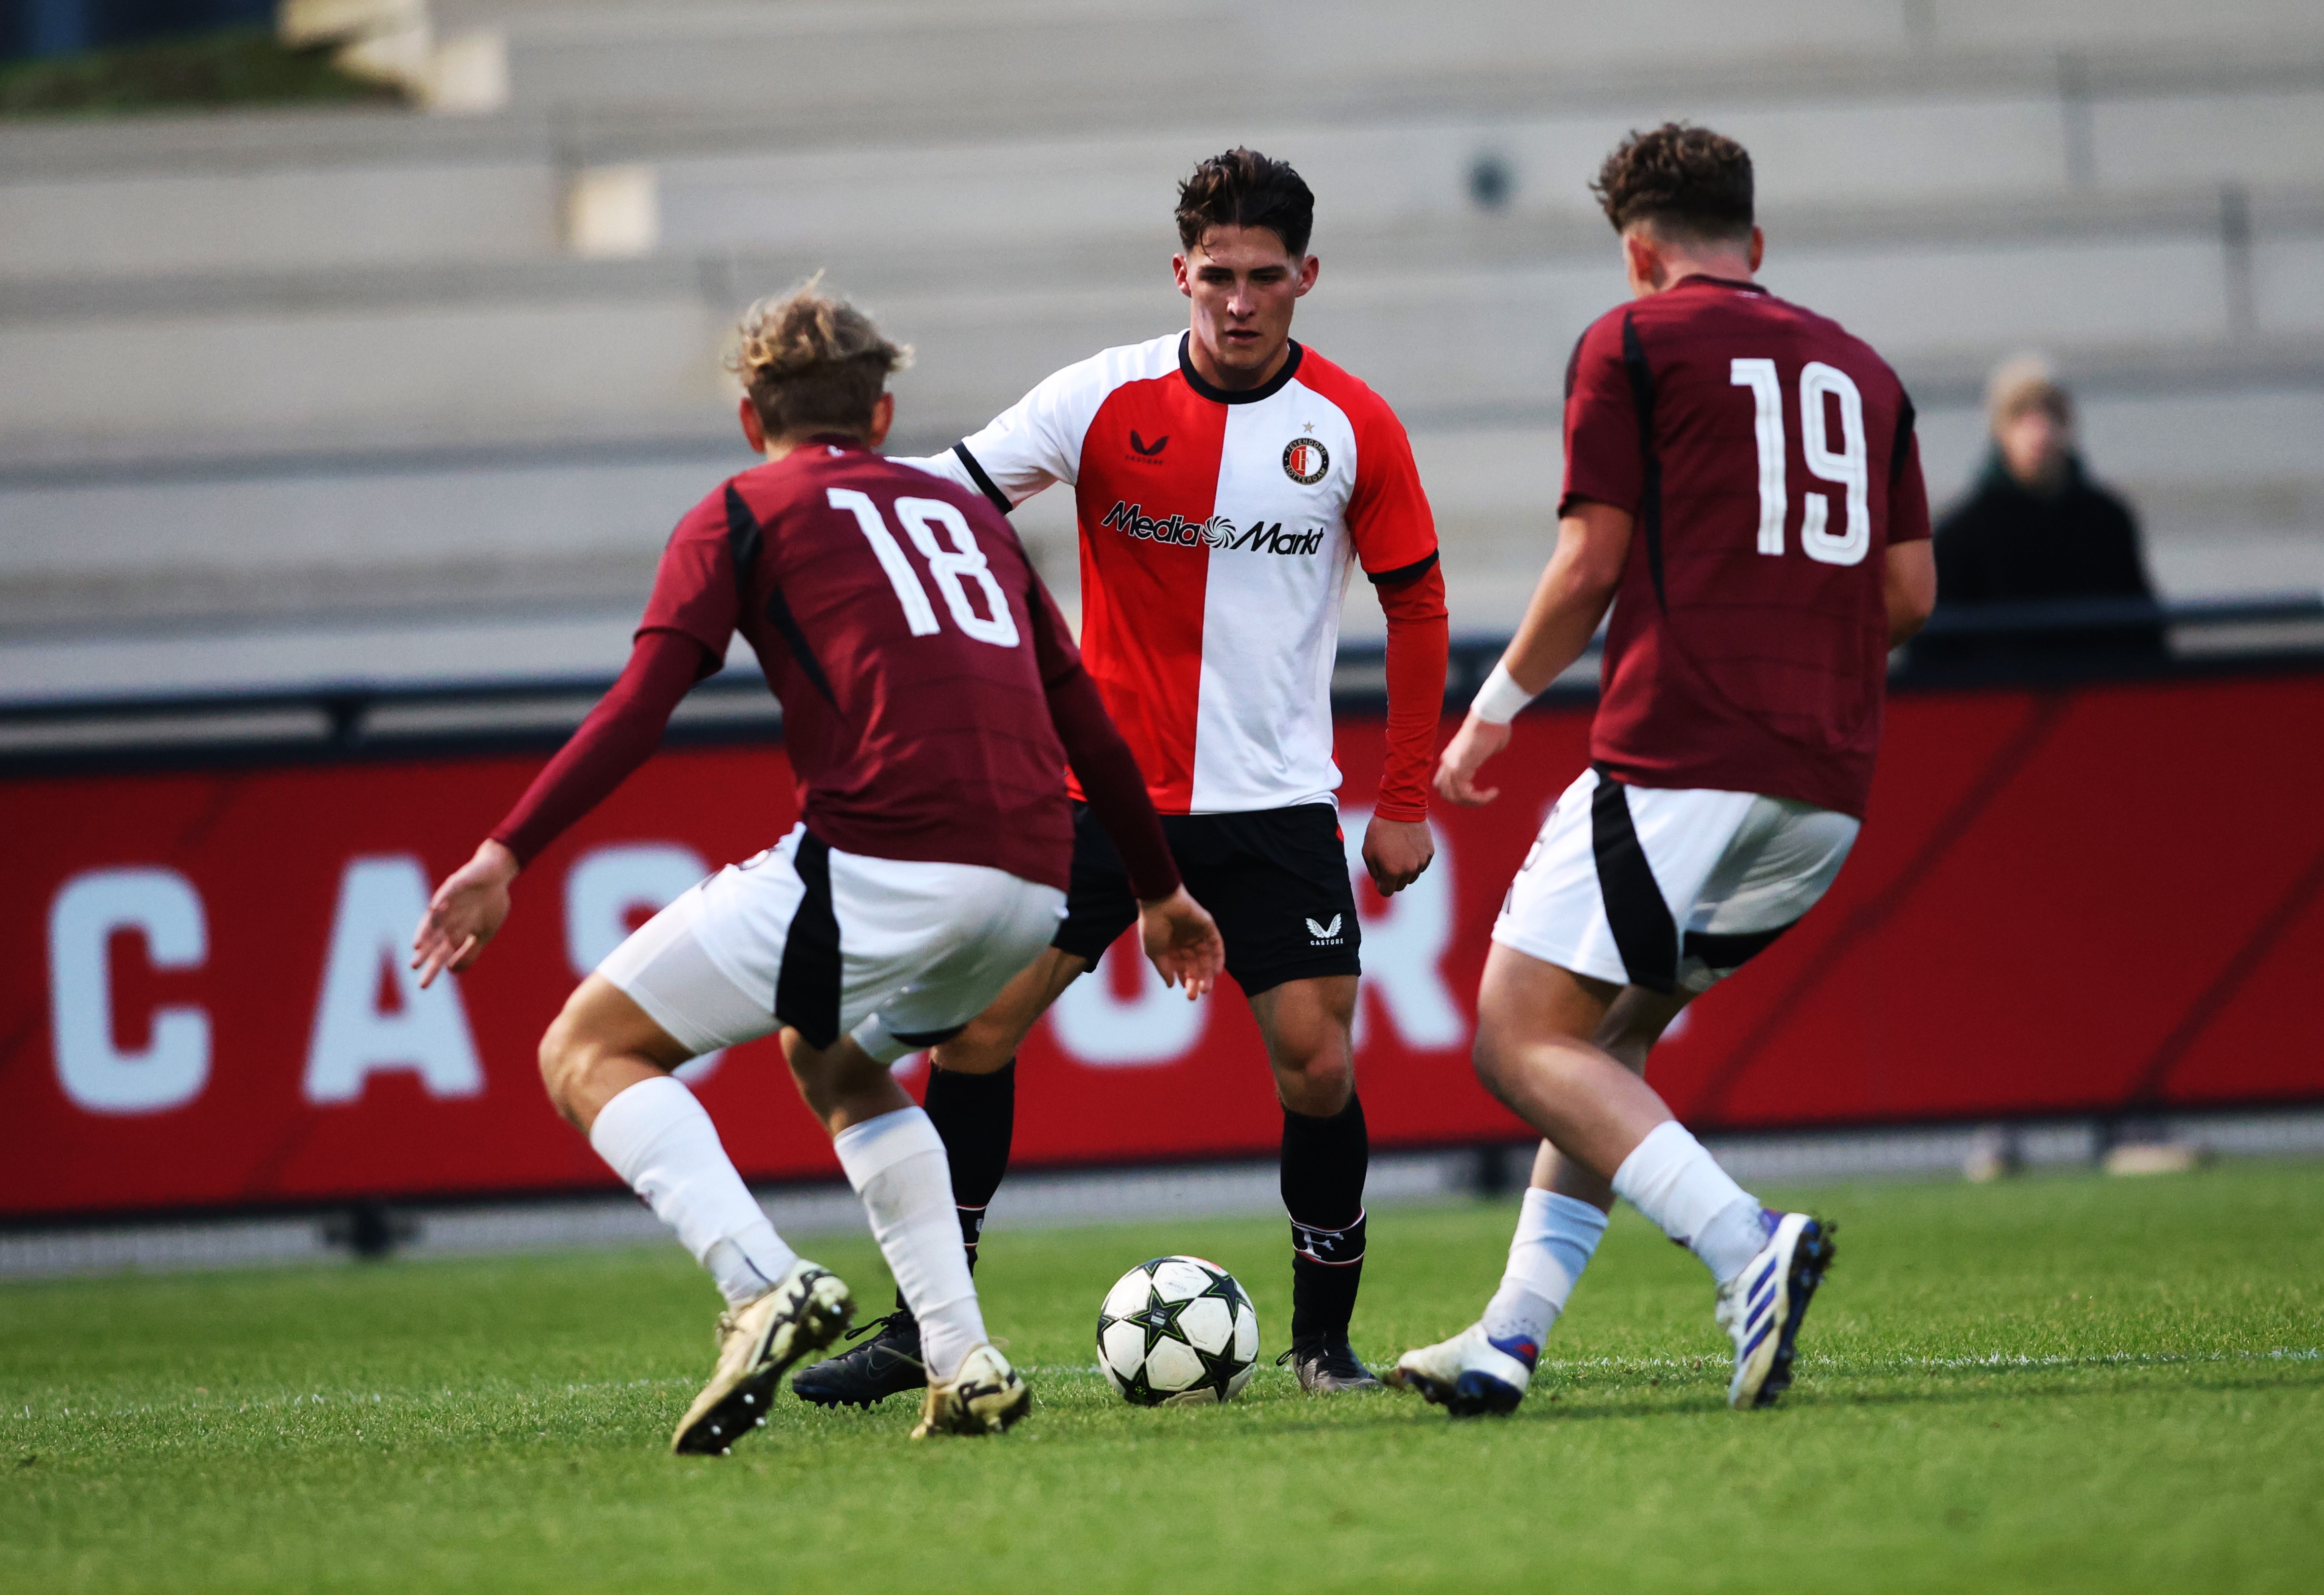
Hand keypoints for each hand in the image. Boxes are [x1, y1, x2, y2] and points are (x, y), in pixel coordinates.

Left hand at [411, 839, 518, 988]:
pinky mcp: (455, 885)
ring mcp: (450, 903)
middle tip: (414, 968)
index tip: (423, 986)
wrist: (497, 875)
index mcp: (457, 931)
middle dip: (425, 954)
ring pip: (434, 919)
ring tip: (417, 946)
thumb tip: (451, 970)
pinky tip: (434, 910)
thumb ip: (470, 952)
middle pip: (434, 940)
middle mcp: (449, 919)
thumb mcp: (485, 933)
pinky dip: (440, 901)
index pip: (441, 952)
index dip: (432, 967)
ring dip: (425, 931)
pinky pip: (445, 894)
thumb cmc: (491, 903)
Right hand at [1139, 886, 1224, 999]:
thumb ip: (1164, 969)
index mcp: (1170, 946)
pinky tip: (1217, 971)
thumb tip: (1171, 985)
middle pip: (1193, 964)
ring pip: (1205, 957)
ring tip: (1205, 989)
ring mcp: (1196, 933)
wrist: (1160, 901)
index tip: (1185, 991)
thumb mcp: (1154, 952)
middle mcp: (1184, 941)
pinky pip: (1216, 944)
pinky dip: (1218, 957)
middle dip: (1194, 980)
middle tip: (1195, 996)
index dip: (1184, 979)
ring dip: (1206, 973)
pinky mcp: (1207, 926)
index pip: (1180, 966)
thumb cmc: (1153, 926)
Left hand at [1361, 815, 1434, 895]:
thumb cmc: (1380, 829)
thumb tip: (1380, 880)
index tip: (1379, 876)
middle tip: (1387, 862)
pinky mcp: (1429, 852)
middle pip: (1400, 885)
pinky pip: (1421, 865)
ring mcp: (1421, 862)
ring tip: (1398, 852)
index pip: (1386, 891)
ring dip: (1404, 870)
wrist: (1401, 808)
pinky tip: (1408, 847)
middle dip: (1392, 879)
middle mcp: (1409, 870)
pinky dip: (1415, 861)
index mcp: (1392, 872)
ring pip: (1412, 876)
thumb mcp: (1368, 851)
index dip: (1380, 885)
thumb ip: (1374, 871)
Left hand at [1434, 713, 1511, 806]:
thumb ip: (1480, 757)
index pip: (1444, 783)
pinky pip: (1464, 793)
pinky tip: (1493, 792)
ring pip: (1453, 796)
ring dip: (1472, 802)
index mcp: (1451, 756)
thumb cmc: (1493, 725)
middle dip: (1463, 801)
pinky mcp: (1460, 767)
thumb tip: (1486, 757)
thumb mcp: (1484, 747)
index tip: (1478, 791)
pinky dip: (1479, 798)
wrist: (1491, 714)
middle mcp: (1447, 761)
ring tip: (1489, 796)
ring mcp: (1451, 764)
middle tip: (1482, 798)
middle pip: (1445, 792)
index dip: (1458, 792)